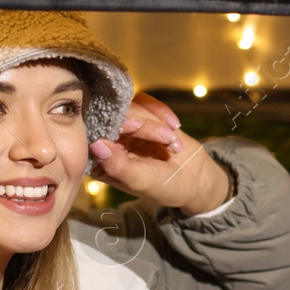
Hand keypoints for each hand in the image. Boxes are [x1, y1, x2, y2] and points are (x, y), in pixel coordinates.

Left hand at [88, 92, 232, 216]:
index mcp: (100, 161)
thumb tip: (96, 144)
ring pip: (132, 107)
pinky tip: (175, 127)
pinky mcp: (141, 116)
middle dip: (144, 125)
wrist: (194, 180)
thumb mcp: (141, 181)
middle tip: (166, 137)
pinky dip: (162, 112)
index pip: (95, 135)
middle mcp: (109, 141)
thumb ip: (118, 165)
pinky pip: (145, 102)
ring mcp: (125, 128)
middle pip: (116, 117)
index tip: (134, 127)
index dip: (112, 126)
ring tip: (173, 143)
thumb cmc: (164, 187)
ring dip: (157, 123)